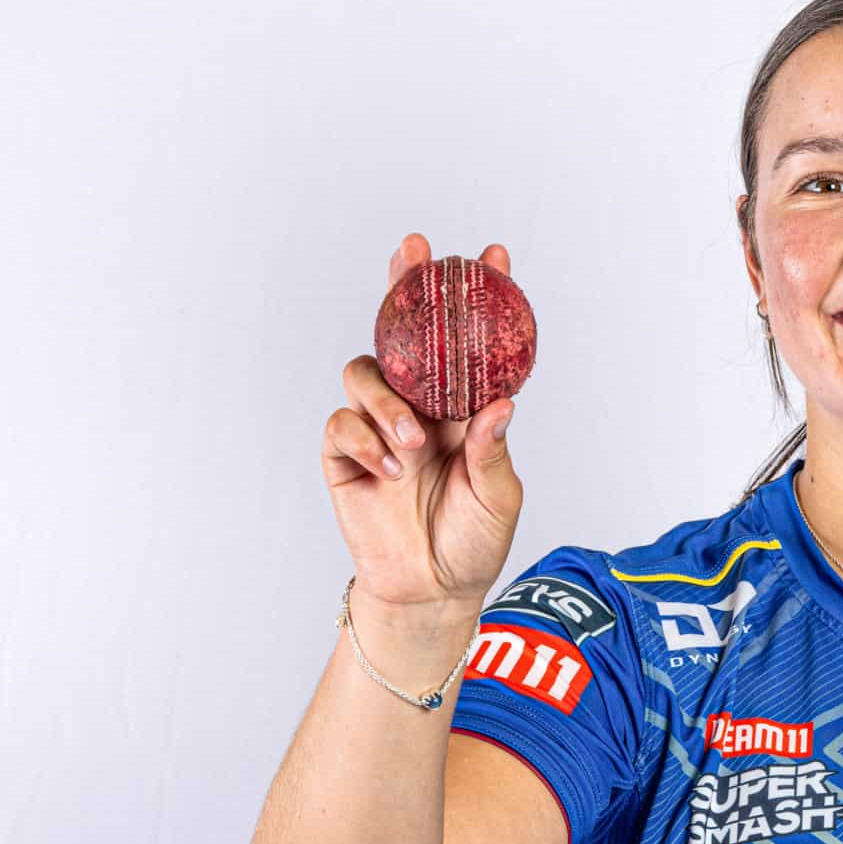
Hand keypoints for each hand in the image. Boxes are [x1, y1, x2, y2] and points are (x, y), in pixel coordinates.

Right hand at [321, 233, 524, 614]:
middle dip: (404, 287)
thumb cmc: (473, 543)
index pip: (467, 344)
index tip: (495, 257)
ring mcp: (377, 426)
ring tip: (410, 443)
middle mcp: (417, 407)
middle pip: (402, 332)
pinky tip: (388, 471)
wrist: (432, 591)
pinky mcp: (345, 454)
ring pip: (364, 372)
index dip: (477, 299)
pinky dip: (364, 439)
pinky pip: (341, 422)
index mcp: (461, 409)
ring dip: (386, 400)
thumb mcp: (499, 499)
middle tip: (413, 252)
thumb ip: (493, 452)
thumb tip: (500, 405)